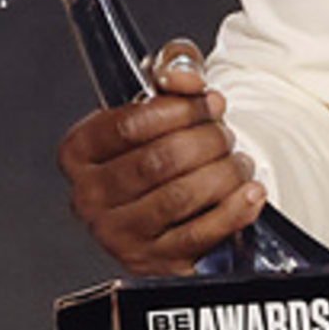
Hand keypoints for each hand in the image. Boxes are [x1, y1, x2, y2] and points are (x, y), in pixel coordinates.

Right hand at [58, 37, 268, 276]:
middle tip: (226, 136)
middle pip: (158, 161)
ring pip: (180, 197)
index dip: (181, 110)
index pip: (128, 126)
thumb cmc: (164, 142)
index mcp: (79, 152)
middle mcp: (89, 197)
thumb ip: (174, 66)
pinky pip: (199, 236)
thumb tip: (186, 79)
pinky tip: (249, 192)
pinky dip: (233, 211)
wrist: (177, 198)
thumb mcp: (164, 93)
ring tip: (239, 162)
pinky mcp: (152, 263)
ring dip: (223, 173)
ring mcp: (118, 235)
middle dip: (207, 142)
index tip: (211, 102)